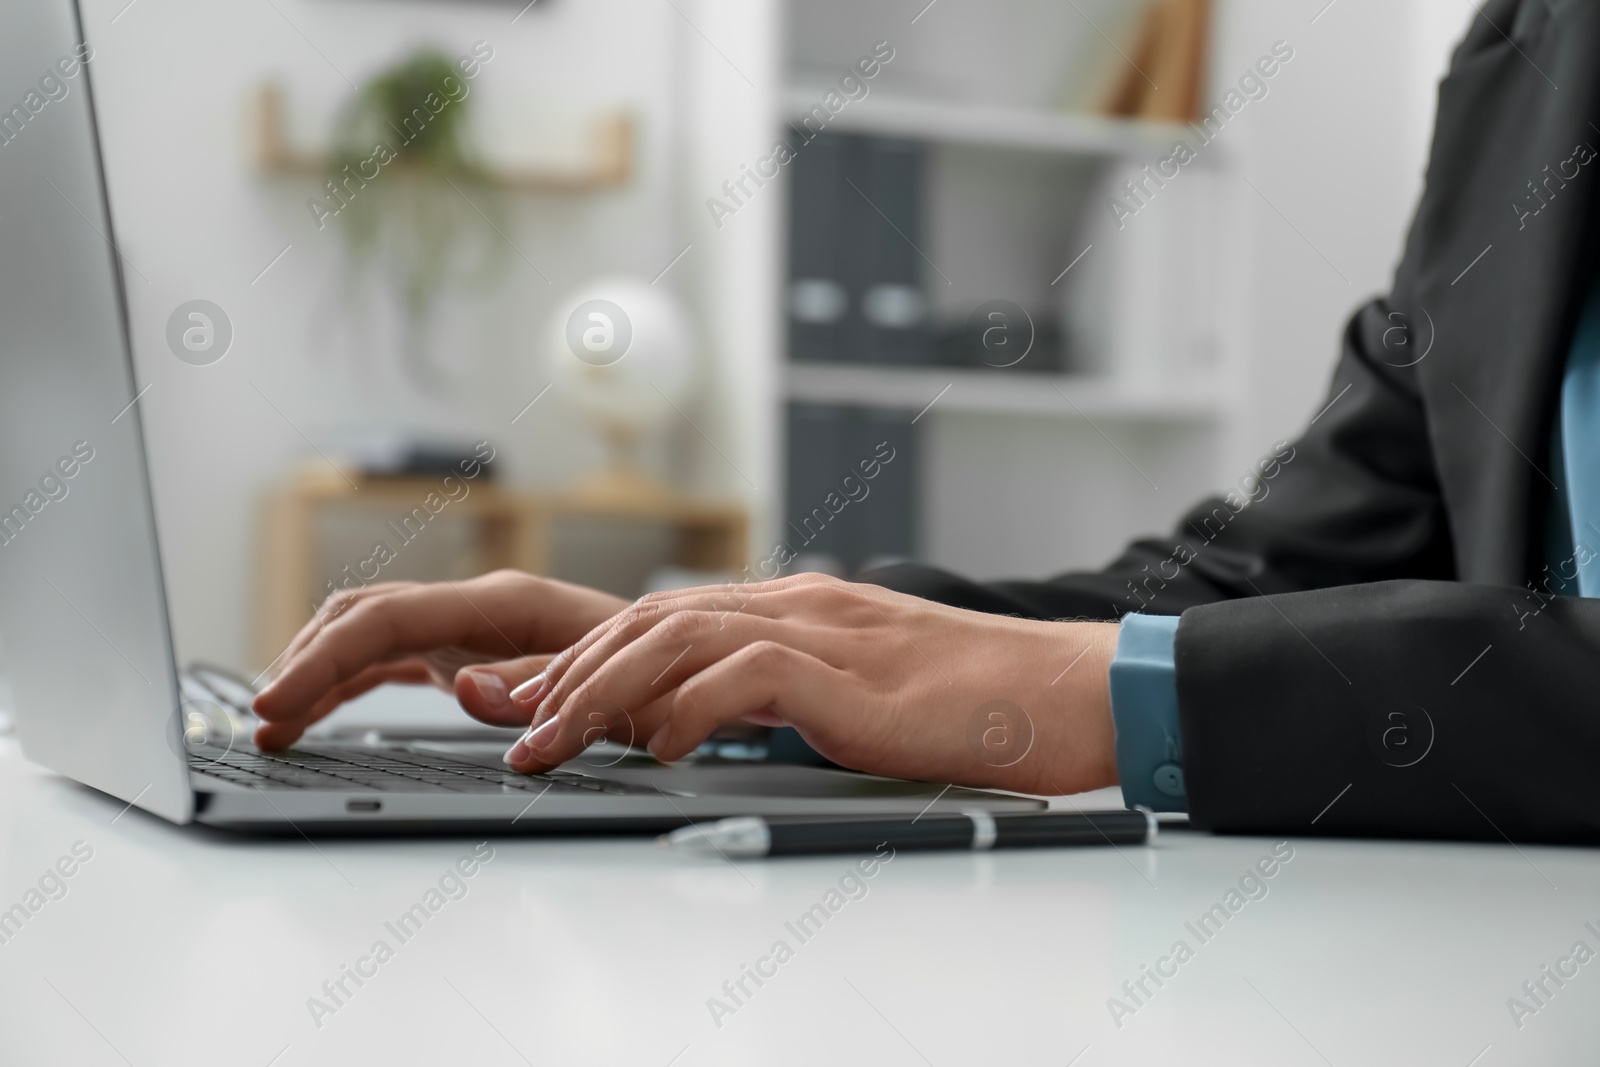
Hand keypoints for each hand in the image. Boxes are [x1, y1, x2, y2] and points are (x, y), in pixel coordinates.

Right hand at [251, 570, 629, 748]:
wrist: (685, 658)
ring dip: (314, 674)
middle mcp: (474, 607)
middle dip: (303, 662)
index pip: (387, 618)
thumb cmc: (657, 667)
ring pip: (366, 637)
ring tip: (270, 726)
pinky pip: (386, 662)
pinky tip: (311, 717)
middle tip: (260, 719)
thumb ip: (540, 684)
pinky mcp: (463, 652)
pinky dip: (343, 686)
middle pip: (362, 618)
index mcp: (502, 602)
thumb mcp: (613, 683)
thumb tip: (462, 687)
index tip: (275, 698)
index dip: (322, 655)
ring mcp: (465, 628)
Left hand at [502, 573, 1120, 795]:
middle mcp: (796, 606)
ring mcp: (822, 631)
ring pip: (679, 636)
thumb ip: (780, 695)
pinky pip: (743, 675)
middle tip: (514, 723)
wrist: (1059, 692)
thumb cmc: (966, 702)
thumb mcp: (851, 694)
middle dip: (569, 671)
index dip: (589, 655)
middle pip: (652, 619)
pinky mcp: (847, 672)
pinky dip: (687, 709)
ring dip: (603, 690)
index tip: (534, 698)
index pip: (664, 618)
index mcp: (794, 610)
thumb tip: (701, 721)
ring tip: (555, 740)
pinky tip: (659, 748)